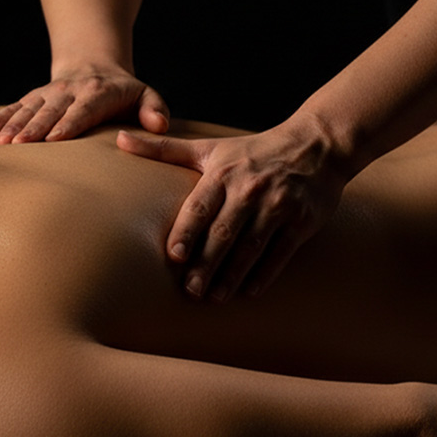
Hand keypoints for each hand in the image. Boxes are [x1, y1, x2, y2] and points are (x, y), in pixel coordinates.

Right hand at [0, 66, 169, 143]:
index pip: (82, 110)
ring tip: (0, 142)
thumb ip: (155, 109)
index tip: (55, 138)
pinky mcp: (33, 97)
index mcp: (98, 93)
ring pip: (29, 109)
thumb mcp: (146, 95)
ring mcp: (49, 94)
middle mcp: (70, 91)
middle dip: (35, 127)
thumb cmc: (124, 93)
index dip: (69, 123)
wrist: (94, 65)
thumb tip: (159, 126)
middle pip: (51, 111)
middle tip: (20, 145)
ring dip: (14, 124)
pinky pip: (13, 107)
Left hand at [116, 121, 348, 300]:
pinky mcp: (303, 220)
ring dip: (232, 275)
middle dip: (206, 264)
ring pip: (251, 247)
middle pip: (224, 232)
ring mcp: (278, 205)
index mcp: (224, 173)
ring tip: (214, 297)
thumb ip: (164, 149)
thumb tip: (119, 138)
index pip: (200, 206)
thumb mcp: (210, 147)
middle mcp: (250, 189)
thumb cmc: (253, 151)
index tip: (174, 256)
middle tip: (190, 291)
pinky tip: (249, 292)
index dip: (187, 232)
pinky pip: (280, 253)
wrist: (316, 145)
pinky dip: (265, 274)